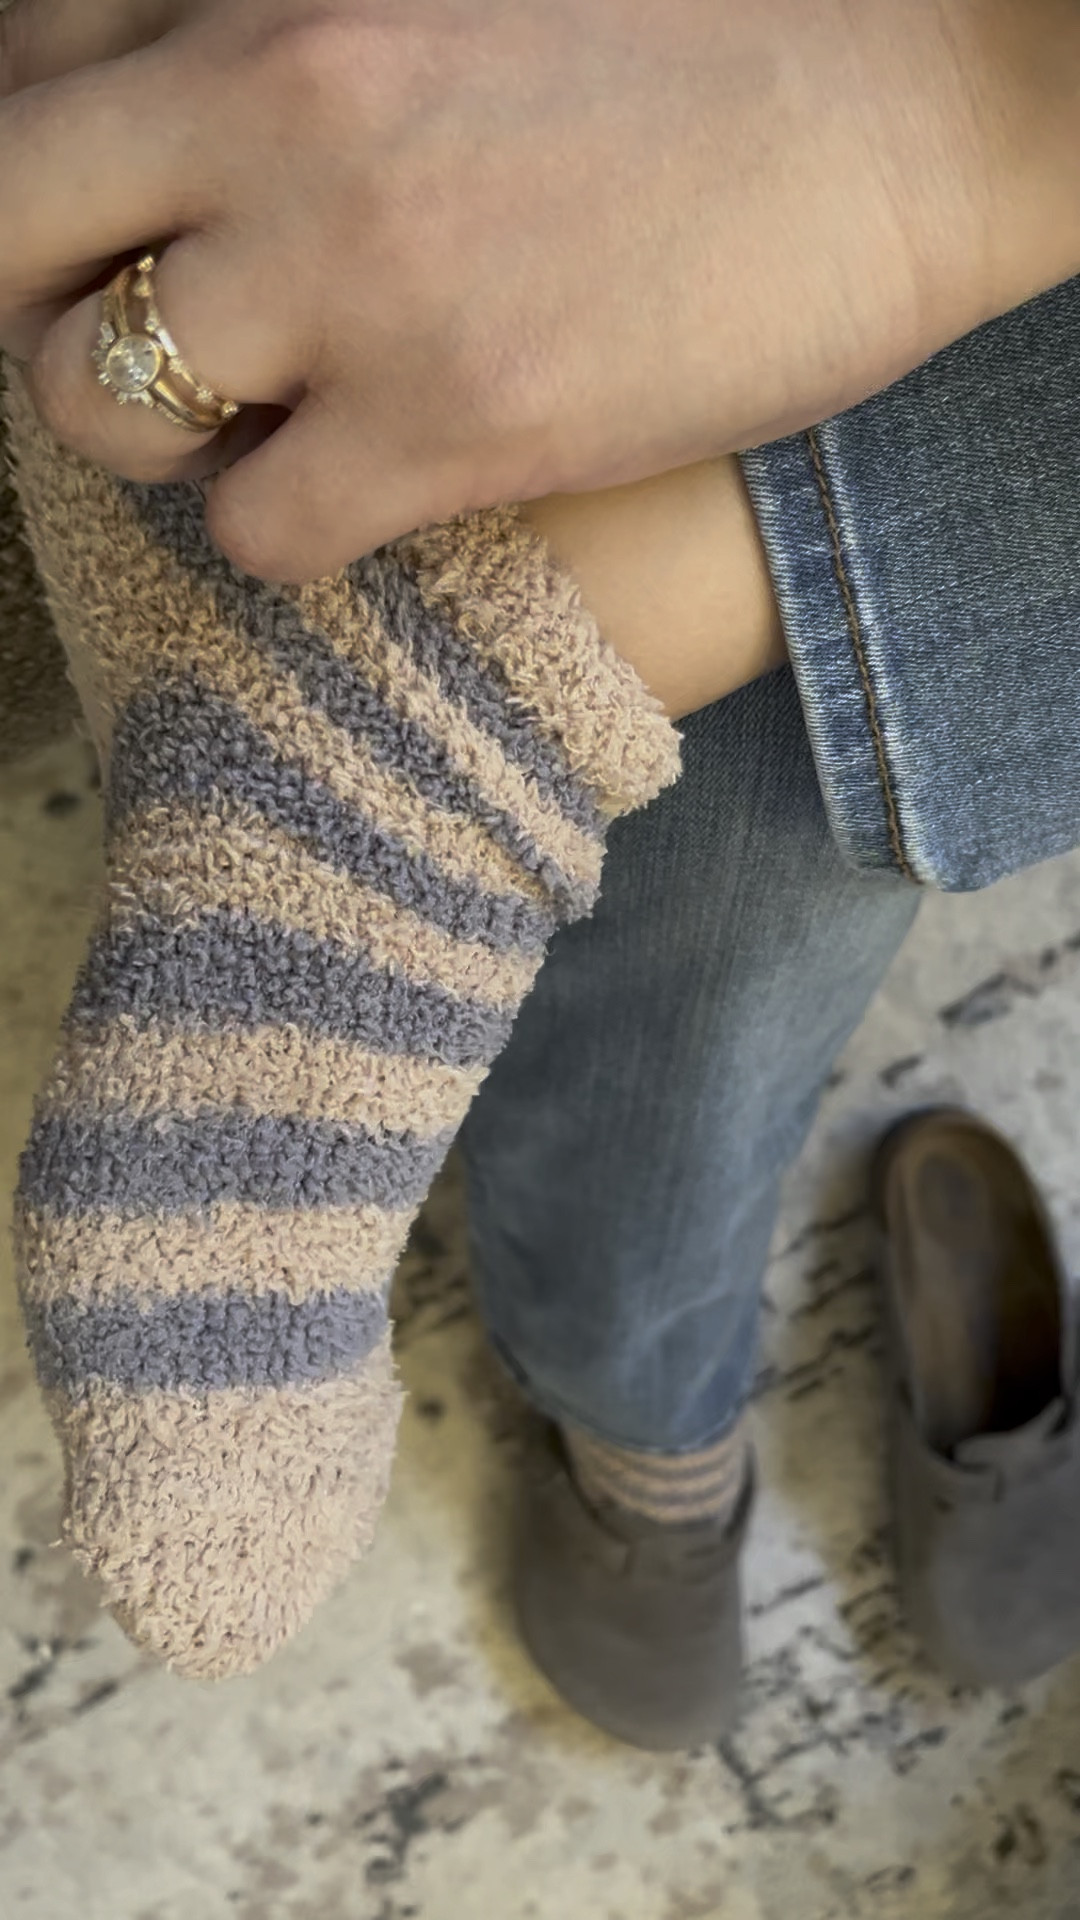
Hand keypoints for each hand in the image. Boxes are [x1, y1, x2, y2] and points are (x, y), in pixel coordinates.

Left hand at [2, 0, 1077, 583]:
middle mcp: (281, 99)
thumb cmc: (709, 29)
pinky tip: (367, 488)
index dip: (56, 166)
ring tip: (263, 420)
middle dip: (45, 298)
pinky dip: (282, 529)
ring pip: (95, 401)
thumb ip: (301, 35)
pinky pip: (253, 531)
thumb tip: (201, 125)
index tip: (128, 215)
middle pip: (5, 224)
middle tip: (149, 333)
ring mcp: (359, 268)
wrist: (912, 101)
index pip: (24, 65)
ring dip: (157, 432)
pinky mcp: (453, 423)